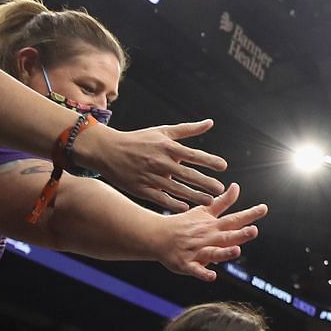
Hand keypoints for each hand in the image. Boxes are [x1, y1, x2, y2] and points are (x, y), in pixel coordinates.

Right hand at [78, 120, 227, 210]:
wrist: (106, 150)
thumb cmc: (139, 140)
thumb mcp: (163, 131)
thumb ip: (188, 129)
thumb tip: (210, 122)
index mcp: (166, 147)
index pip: (192, 154)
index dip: (208, 160)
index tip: (223, 166)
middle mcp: (160, 162)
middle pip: (187, 174)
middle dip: (205, 183)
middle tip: (220, 189)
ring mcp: (150, 177)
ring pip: (176, 189)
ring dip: (194, 196)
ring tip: (209, 202)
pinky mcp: (141, 189)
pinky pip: (160, 199)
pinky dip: (173, 204)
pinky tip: (186, 208)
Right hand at [155, 184, 265, 279]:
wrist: (156, 236)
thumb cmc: (184, 224)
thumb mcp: (203, 210)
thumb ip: (223, 201)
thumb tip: (236, 186)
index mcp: (213, 226)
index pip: (234, 219)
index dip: (249, 215)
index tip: (263, 208)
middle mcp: (207, 238)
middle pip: (226, 236)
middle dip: (240, 234)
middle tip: (253, 230)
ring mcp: (196, 251)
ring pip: (212, 253)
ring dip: (224, 253)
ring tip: (236, 251)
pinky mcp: (186, 264)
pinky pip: (195, 270)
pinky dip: (203, 273)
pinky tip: (212, 276)